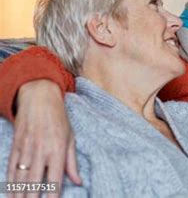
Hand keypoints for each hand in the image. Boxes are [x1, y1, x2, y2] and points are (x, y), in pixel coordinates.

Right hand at [7, 80, 81, 197]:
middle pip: (34, 181)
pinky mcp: (16, 144)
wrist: (40, 97)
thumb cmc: (59, 118)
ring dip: (18, 194)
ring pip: (20, 176)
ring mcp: (26, 147)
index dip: (52, 195)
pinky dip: (10, 181)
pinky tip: (10, 192)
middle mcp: (41, 150)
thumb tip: (79, 181)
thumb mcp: (71, 137)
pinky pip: (11, 167)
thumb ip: (72, 162)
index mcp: (58, 149)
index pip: (55, 178)